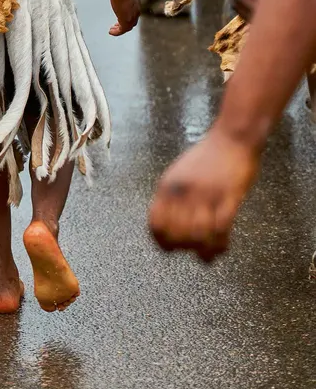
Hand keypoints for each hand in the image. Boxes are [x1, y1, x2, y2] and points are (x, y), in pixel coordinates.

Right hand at [109, 0, 140, 35]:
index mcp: (137, 7)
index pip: (134, 16)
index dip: (128, 19)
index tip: (120, 20)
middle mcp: (136, 14)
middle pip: (131, 23)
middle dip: (124, 25)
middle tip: (116, 26)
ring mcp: (131, 18)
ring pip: (127, 28)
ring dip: (119, 30)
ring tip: (112, 30)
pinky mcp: (125, 21)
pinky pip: (121, 30)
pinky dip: (116, 32)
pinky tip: (111, 32)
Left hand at [149, 127, 260, 260]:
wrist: (232, 137)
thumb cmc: (207, 156)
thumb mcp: (179, 174)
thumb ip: (172, 197)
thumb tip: (168, 225)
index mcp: (168, 186)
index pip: (156, 223)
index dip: (162, 241)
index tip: (171, 248)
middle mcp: (184, 191)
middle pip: (176, 233)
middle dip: (185, 247)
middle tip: (193, 249)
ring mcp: (206, 194)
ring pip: (198, 235)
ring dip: (203, 249)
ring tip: (208, 251)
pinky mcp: (229, 196)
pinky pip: (221, 228)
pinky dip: (220, 244)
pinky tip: (223, 247)